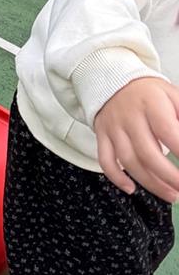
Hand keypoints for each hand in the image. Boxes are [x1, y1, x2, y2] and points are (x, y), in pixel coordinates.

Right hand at [94, 76, 178, 201]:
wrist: (113, 81)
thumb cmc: (150, 93)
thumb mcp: (173, 95)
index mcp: (151, 103)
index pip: (167, 131)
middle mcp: (129, 117)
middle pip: (147, 153)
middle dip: (169, 177)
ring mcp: (114, 128)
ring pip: (128, 161)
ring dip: (150, 183)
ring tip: (170, 194)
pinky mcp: (102, 136)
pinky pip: (105, 160)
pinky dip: (116, 178)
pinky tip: (131, 189)